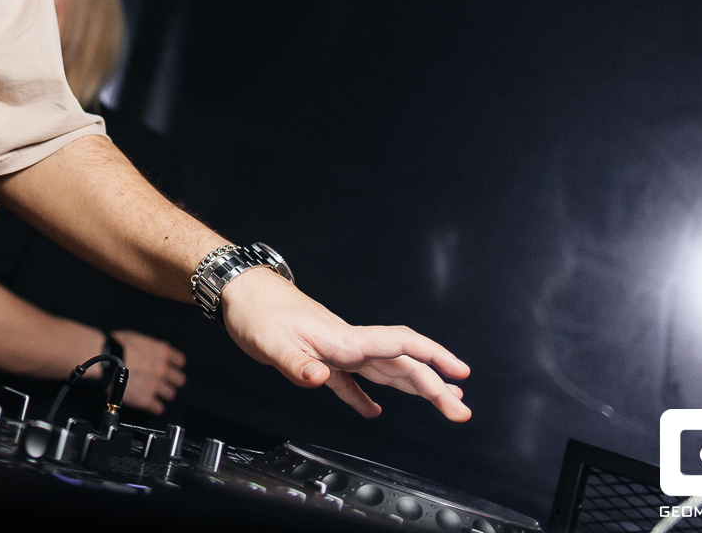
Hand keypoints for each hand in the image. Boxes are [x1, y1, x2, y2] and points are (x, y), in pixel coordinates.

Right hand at [112, 329, 186, 414]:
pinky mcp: (146, 400)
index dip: (174, 364)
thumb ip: (150, 346)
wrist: (105, 362)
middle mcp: (163, 370)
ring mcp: (156, 386)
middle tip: (163, 381)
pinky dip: (154, 406)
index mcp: (161, 352)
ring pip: (170, 394)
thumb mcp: (136, 337)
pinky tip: (149, 403)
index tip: (170, 366)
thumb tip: (154, 349)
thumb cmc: (116, 346)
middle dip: (172, 381)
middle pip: (179, 380)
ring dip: (163, 393)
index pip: (180, 361)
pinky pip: (158, 408)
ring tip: (153, 392)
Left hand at [219, 268, 471, 421]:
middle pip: (403, 364)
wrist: (238, 291)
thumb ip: (296, 364)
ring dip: (415, 388)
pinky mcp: (320, 357)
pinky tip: (373, 411)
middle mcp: (348, 343)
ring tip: (445, 403)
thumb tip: (322, 380)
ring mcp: (337, 350)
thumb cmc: (255, 312)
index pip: (399, 345)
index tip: (460, 374)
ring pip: (385, 371)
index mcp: (343, 339)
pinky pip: (350, 381)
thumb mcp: (270, 342)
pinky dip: (364, 397)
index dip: (433, 357)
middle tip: (462, 411)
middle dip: (436, 386)